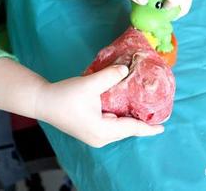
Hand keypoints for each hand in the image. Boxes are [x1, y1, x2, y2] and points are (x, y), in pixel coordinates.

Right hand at [35, 65, 163, 147]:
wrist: (42, 101)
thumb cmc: (64, 95)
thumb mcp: (90, 84)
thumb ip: (110, 76)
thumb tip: (126, 69)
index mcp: (102, 131)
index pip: (131, 129)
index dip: (148, 128)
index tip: (163, 126)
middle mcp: (100, 137)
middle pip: (127, 130)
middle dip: (141, 122)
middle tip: (156, 112)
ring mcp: (95, 135)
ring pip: (119, 127)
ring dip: (131, 119)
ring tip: (145, 109)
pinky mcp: (90, 129)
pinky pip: (112, 125)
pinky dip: (121, 117)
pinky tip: (126, 106)